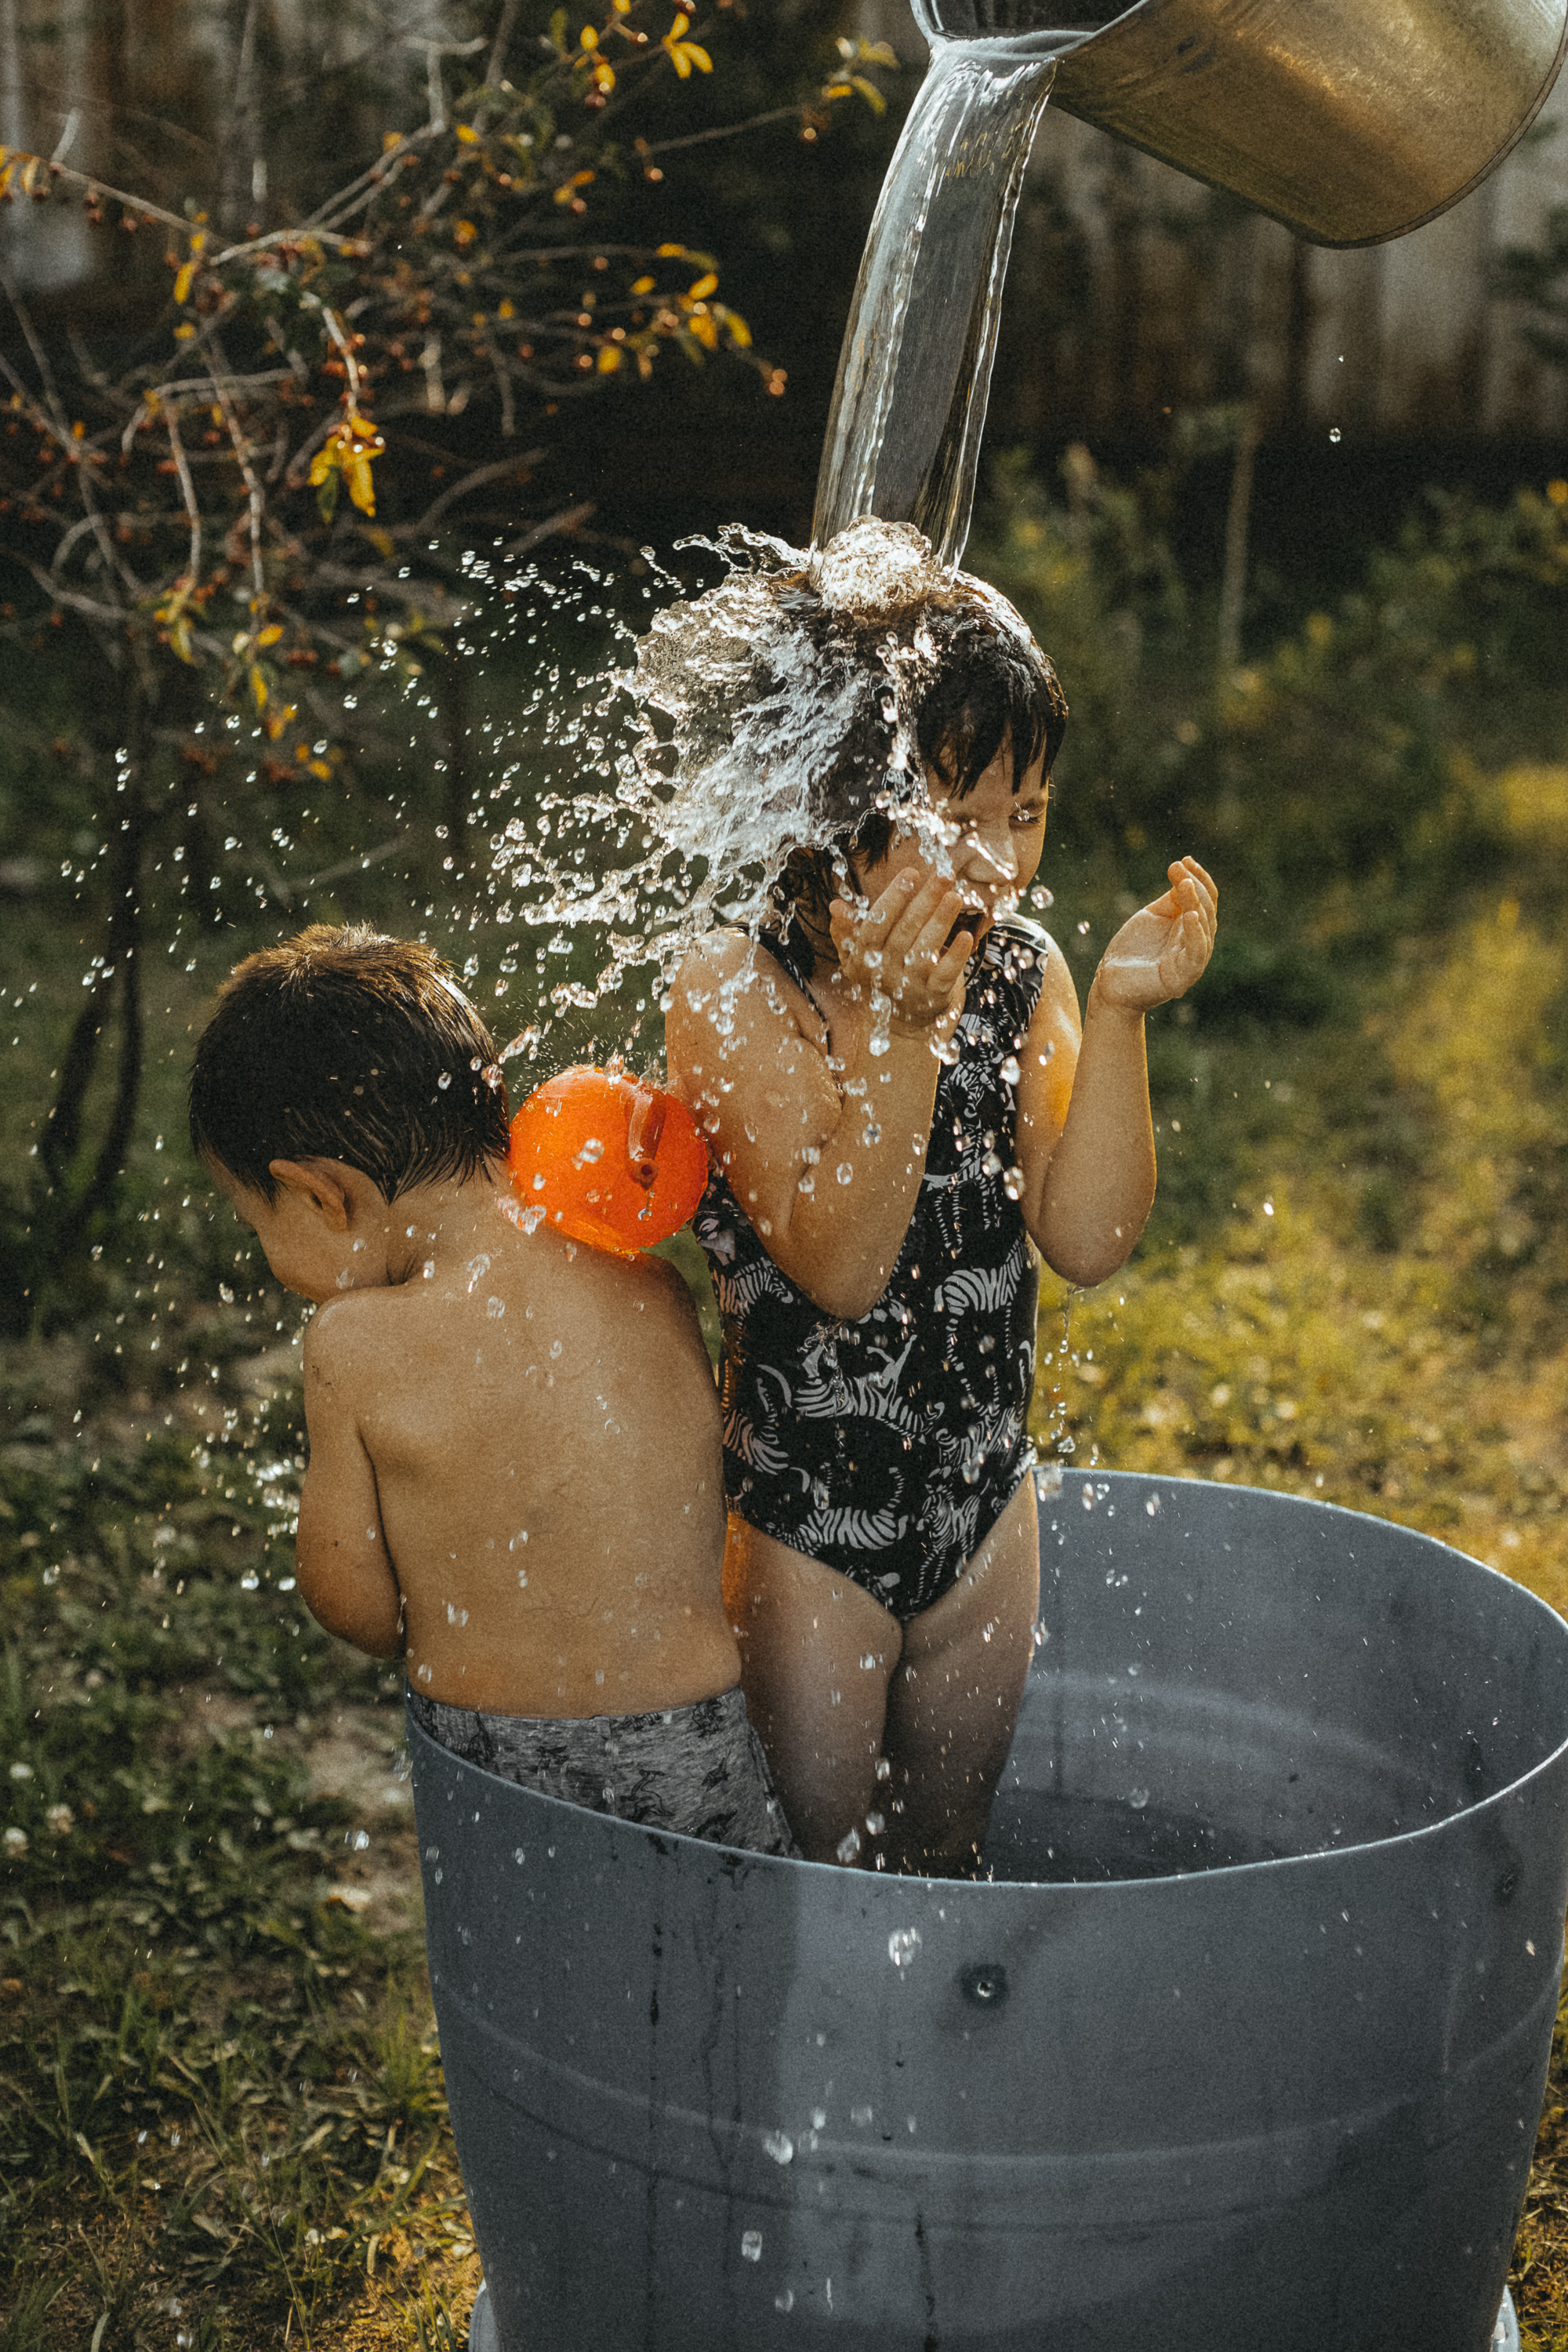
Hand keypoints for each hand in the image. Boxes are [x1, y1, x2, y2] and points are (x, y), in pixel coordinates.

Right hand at [829, 865, 975, 1033]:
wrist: (898, 1021)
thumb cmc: (879, 974)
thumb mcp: (856, 955)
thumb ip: (845, 930)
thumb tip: (835, 905)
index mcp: (862, 957)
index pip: (876, 924)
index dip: (893, 898)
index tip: (911, 873)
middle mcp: (883, 973)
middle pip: (905, 931)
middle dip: (925, 901)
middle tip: (943, 876)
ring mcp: (908, 986)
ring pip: (925, 949)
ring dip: (942, 922)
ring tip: (955, 896)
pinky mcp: (932, 996)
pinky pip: (944, 975)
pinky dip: (956, 956)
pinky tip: (966, 936)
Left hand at [1092, 856, 1216, 1013]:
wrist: (1111, 983)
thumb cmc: (1133, 951)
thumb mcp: (1152, 917)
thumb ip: (1171, 900)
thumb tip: (1186, 877)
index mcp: (1191, 928)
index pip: (1205, 900)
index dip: (1199, 878)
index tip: (1184, 859)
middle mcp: (1197, 943)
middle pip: (1206, 909)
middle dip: (1194, 886)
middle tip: (1176, 868)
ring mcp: (1192, 961)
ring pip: (1204, 927)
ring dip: (1196, 903)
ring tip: (1185, 884)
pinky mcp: (1182, 977)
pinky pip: (1195, 953)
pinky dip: (1196, 934)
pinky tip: (1191, 915)